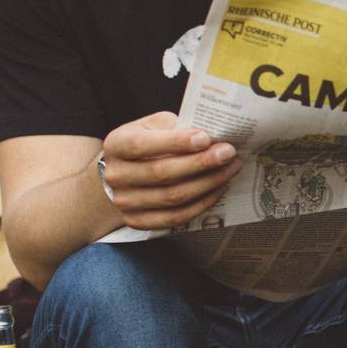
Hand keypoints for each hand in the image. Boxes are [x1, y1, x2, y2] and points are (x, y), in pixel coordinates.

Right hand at [99, 112, 240, 229]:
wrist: (120, 176)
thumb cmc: (143, 145)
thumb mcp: (149, 126)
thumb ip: (172, 127)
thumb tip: (210, 132)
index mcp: (116, 145)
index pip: (143, 145)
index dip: (176, 142)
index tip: (205, 138)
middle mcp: (116, 175)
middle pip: (161, 173)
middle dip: (200, 163)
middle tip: (228, 153)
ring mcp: (125, 202)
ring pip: (172, 197)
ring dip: (207, 183)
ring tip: (230, 169)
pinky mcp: (138, 221)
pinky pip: (175, 217)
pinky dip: (201, 204)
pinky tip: (218, 189)